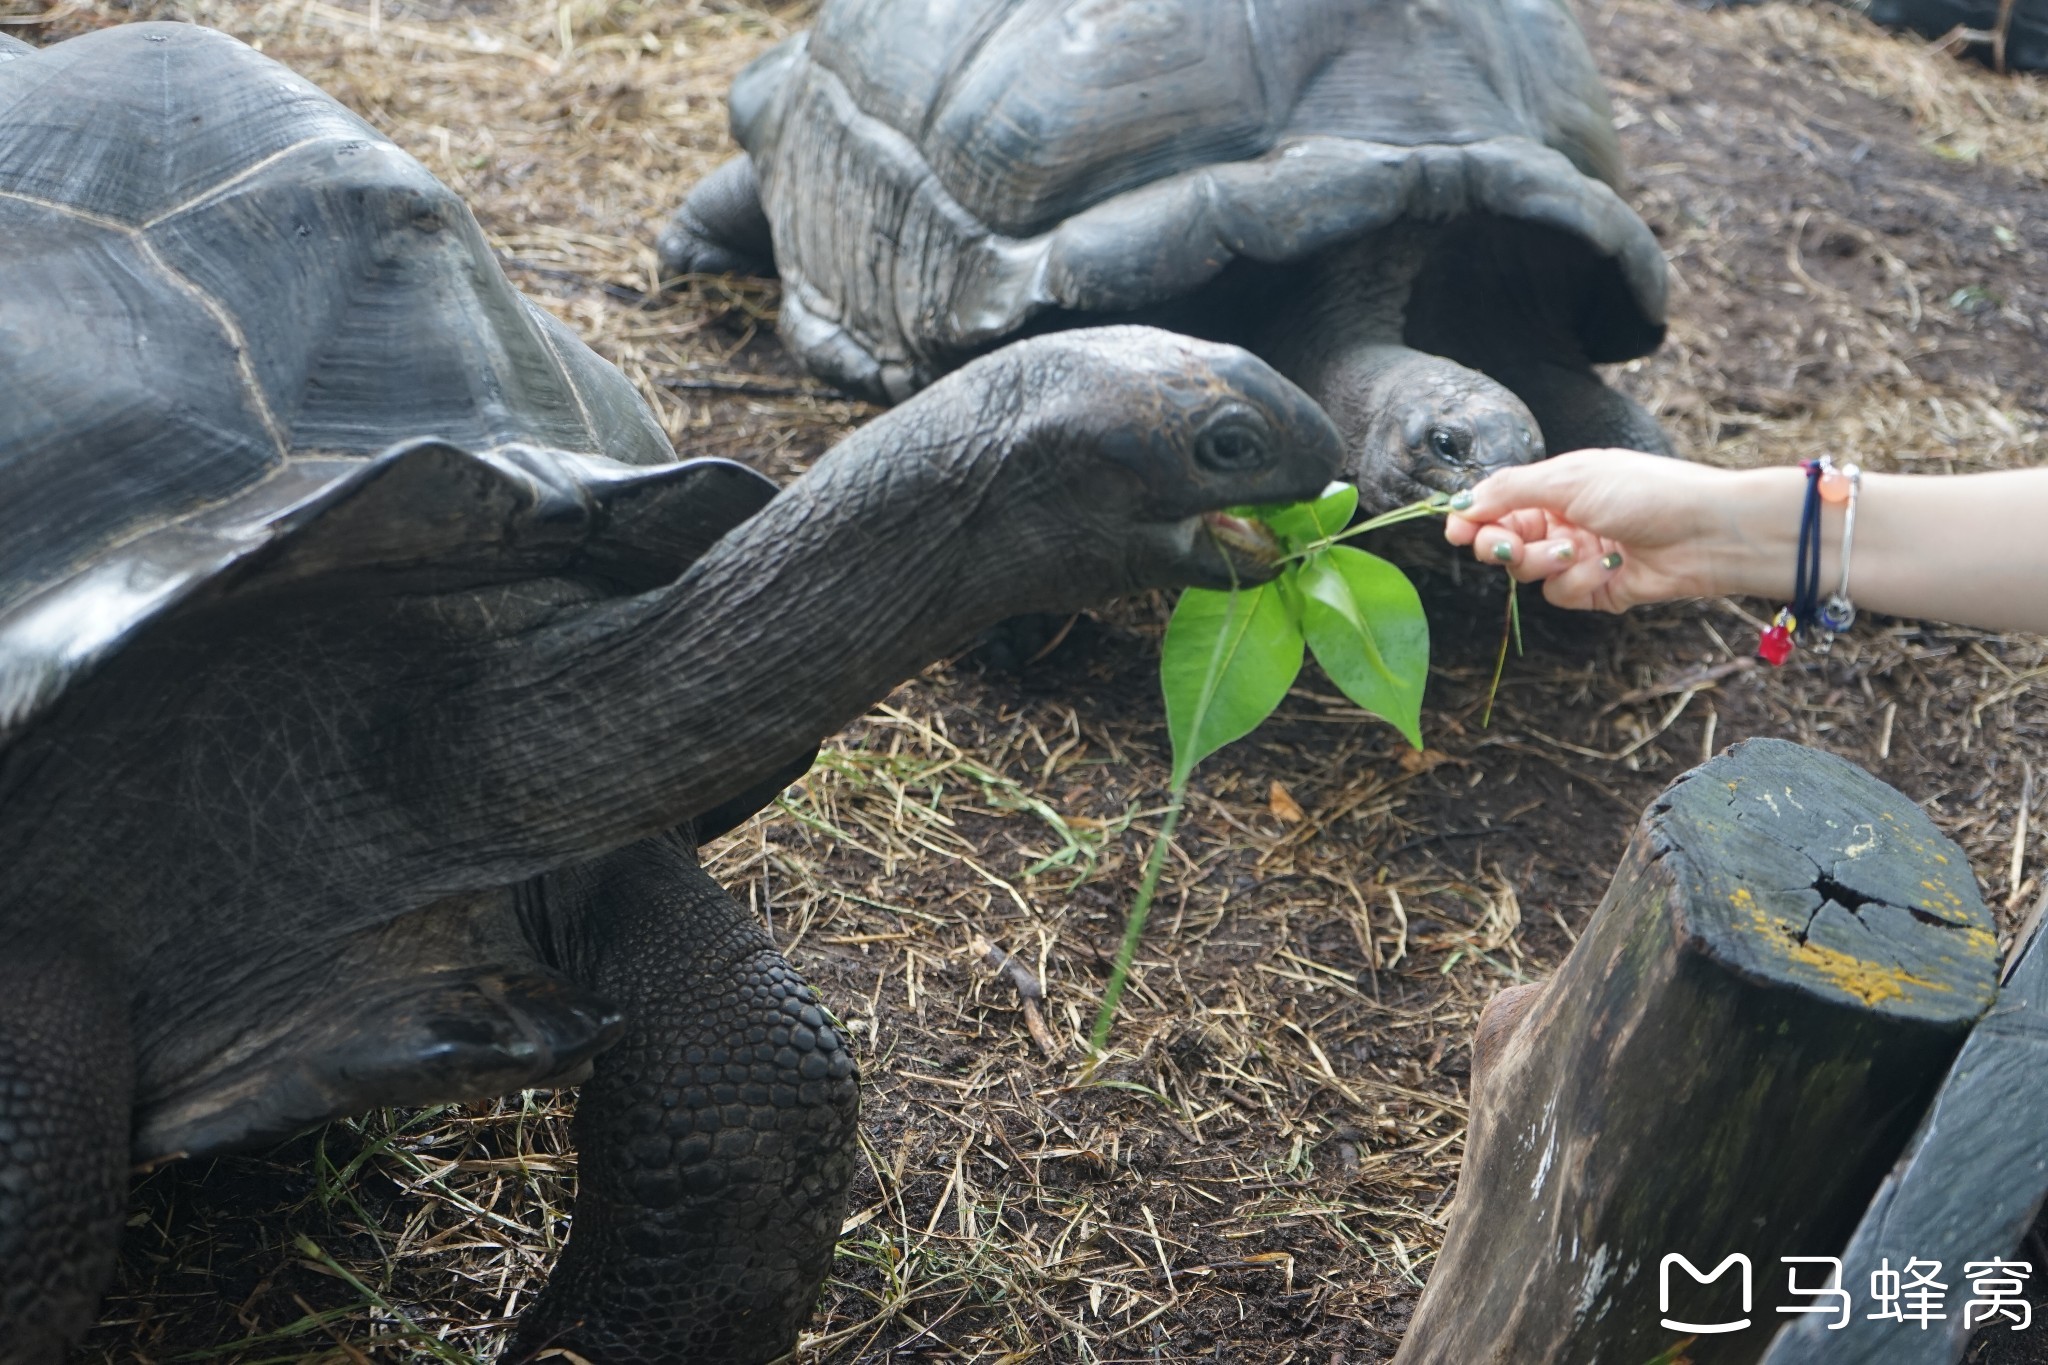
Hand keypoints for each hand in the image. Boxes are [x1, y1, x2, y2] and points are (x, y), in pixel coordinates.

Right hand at [1443, 449, 1786, 610]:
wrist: (1704, 531)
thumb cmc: (1645, 491)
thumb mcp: (1570, 478)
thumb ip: (1510, 490)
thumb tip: (1463, 502)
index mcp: (1556, 487)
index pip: (1497, 505)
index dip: (1473, 519)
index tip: (1455, 530)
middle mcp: (1563, 521)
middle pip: (1504, 541)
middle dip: (1501, 546)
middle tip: (1504, 548)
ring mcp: (1578, 556)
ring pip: (1528, 573)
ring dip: (1545, 563)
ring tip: (1576, 551)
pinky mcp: (1596, 590)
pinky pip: (1562, 594)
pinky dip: (1578, 583)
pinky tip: (1608, 567)